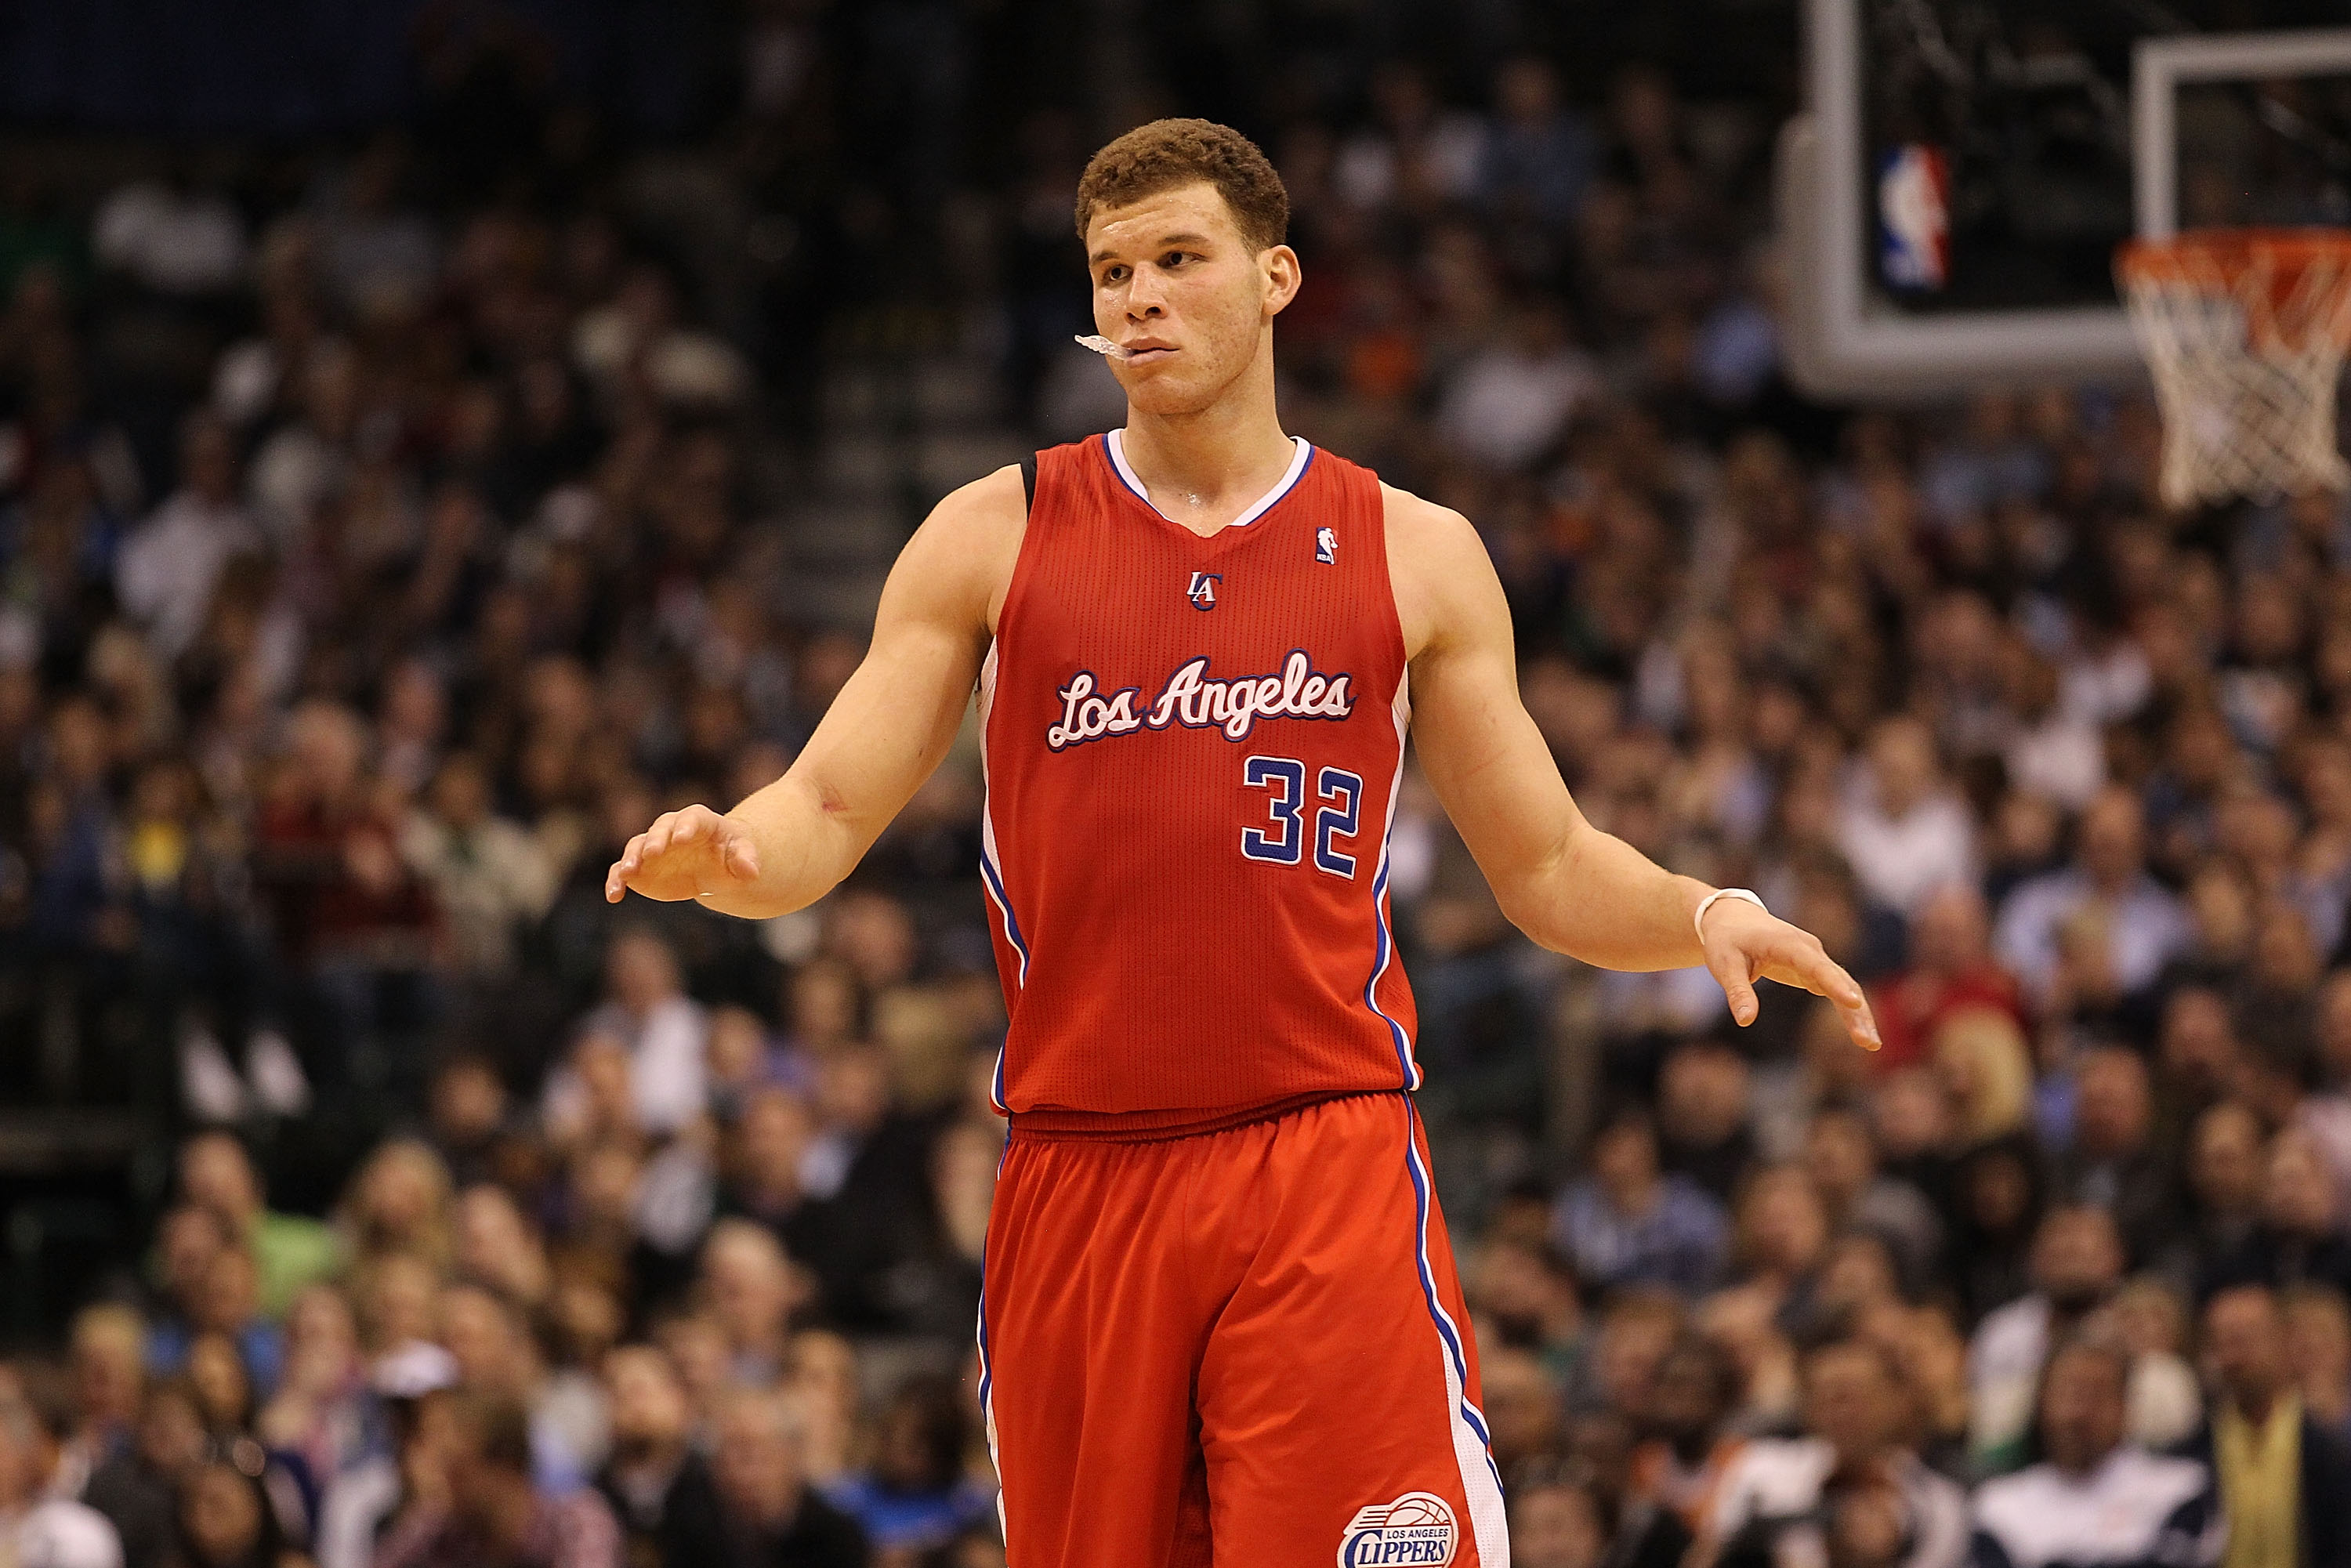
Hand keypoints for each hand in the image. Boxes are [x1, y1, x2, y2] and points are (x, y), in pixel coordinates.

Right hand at [604, 803, 762, 902]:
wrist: (714, 866)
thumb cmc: (731, 854)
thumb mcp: (743, 854)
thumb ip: (746, 859)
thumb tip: (751, 871)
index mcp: (700, 821)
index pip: (693, 818)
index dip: (687, 826)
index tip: (682, 838)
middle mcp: (672, 830)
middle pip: (661, 829)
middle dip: (656, 840)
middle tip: (652, 853)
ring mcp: (653, 848)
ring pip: (636, 847)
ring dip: (630, 858)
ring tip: (627, 872)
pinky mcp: (640, 868)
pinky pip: (622, 871)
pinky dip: (616, 881)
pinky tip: (614, 896)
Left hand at [1699, 896, 1880, 1050]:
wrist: (1733, 918)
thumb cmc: (1726, 940)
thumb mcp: (1724, 964)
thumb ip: (1737, 991)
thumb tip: (1746, 1021)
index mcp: (1786, 943)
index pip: (1815, 965)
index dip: (1834, 984)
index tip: (1853, 1002)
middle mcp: (1808, 948)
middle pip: (1840, 979)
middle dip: (1856, 1010)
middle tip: (1868, 1041)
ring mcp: (1815, 957)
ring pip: (1845, 985)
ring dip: (1859, 1014)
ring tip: (1871, 1044)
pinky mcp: (1814, 968)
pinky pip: (1838, 988)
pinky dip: (1850, 1010)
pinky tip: (1860, 1032)